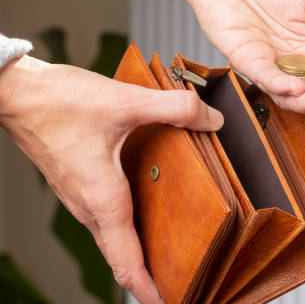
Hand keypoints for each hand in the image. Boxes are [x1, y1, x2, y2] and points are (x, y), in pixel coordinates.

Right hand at [0, 55, 223, 303]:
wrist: (15, 93)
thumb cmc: (58, 102)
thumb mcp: (126, 101)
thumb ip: (176, 109)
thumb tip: (213, 119)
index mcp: (102, 198)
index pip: (127, 260)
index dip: (149, 288)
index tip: (170, 300)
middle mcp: (88, 205)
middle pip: (121, 255)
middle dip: (150, 274)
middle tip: (182, 280)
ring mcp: (79, 196)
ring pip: (112, 236)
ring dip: (138, 250)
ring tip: (169, 251)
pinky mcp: (77, 183)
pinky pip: (105, 217)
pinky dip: (127, 227)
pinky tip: (146, 209)